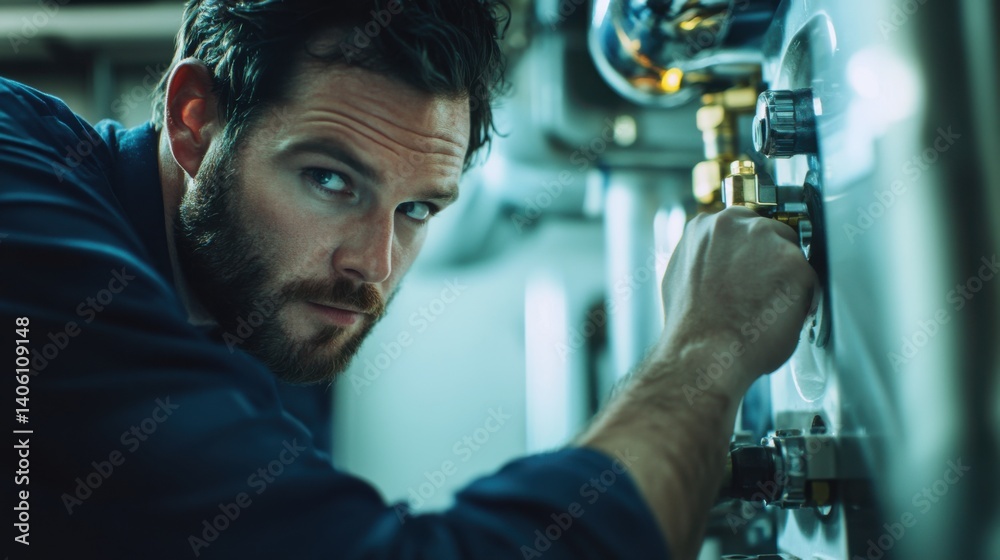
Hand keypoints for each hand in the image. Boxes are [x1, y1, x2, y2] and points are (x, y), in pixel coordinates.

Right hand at [656, 206, 817, 382]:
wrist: (703, 352)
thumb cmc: (692, 327)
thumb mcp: (682, 278)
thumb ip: (703, 259)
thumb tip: (713, 264)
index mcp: (704, 227)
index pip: (739, 225)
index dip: (747, 251)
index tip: (749, 266)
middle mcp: (734, 224)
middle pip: (768, 231)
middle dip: (768, 259)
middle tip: (761, 290)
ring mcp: (766, 240)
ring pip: (790, 251)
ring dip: (785, 276)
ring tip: (768, 307)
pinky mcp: (794, 263)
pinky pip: (808, 279)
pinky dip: (801, 298)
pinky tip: (780, 316)